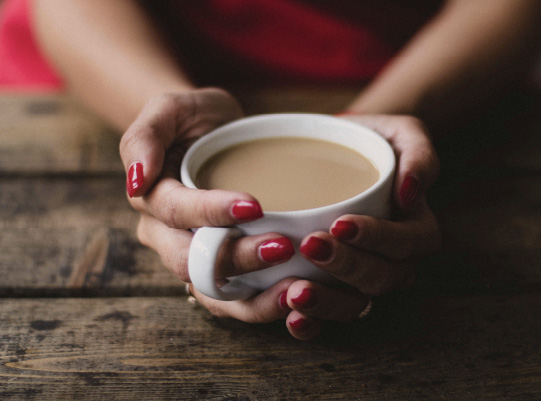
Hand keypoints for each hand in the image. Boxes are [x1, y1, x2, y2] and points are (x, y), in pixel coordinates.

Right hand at [120, 88, 295, 322]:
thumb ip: (145, 136)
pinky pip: (235, 300)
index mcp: (151, 199)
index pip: (176, 212)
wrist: (213, 135)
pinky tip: (296, 299)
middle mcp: (166, 237)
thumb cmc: (193, 118)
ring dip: (253, 298)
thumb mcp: (169, 108)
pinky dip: (263, 306)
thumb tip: (137, 179)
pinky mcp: (222, 270)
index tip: (255, 206)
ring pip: (213, 293)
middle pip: (193, 262)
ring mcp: (194, 257)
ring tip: (295, 289)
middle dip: (238, 259)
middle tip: (283, 247)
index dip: (212, 212)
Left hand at [282, 115, 441, 339]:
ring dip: (328, 303)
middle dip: (347, 267)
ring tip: (297, 292)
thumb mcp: (402, 133)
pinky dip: (313, 322)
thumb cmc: (372, 142)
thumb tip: (410, 193)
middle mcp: (395, 262)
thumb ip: (419, 154)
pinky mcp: (335, 288)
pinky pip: (330, 314)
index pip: (408, 244)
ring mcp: (365, 279)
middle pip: (381, 278)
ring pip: (356, 304)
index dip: (378, 239)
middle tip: (312, 246)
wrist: (337, 153)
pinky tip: (291, 316)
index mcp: (416, 229)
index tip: (342, 224)